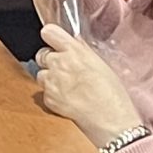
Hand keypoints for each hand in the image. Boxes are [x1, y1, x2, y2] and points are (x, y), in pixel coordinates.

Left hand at [35, 23, 141, 145]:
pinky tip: (67, 99)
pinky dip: (52, 95)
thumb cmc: (112, 93)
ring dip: (49, 78)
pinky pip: (43, 93)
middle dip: (50, 60)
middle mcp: (59, 63)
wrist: (110, 119)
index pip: (49, 32)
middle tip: (64, 69)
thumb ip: (83, 51)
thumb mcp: (101, 64)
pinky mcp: (48, 99)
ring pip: (40, 74)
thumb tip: (75, 42)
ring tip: (67, 87)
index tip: (53, 40)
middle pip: (41, 54)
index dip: (50, 37)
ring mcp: (51, 82)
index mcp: (74, 51)